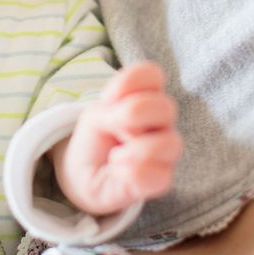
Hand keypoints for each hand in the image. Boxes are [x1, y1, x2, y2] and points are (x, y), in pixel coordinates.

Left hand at [53, 62, 182, 216]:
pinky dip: (130, 173)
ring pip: (170, 143)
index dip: (126, 83)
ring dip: (134, 149)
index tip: (108, 101)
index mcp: (148, 99)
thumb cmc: (96, 139)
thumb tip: (131, 124)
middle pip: (166, 107)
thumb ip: (112, 107)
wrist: (84, 176)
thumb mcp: (94, 115)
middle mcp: (164, 123)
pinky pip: (158, 175)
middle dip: (130, 115)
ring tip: (116, 156)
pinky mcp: (163, 180)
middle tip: (112, 128)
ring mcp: (167, 152)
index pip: (152, 74)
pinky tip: (118, 171)